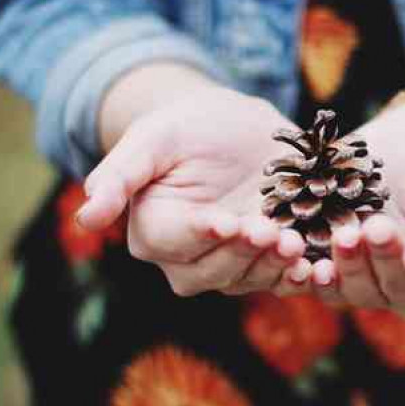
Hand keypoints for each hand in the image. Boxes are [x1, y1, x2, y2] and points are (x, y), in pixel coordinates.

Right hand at [76, 66, 311, 296]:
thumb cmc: (187, 126)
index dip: (200, 235)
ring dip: (274, 266)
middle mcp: (186, 257)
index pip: (171, 242)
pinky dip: (299, 278)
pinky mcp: (265, 262)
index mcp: (153, 228)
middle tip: (273, 231)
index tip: (227, 222)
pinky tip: (319, 269)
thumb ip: (120, 175)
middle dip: (243, 253)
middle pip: (210, 271)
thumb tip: (85, 216)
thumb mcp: (154, 137)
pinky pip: (280, 280)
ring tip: (298, 243)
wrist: (236, 126)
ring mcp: (229, 263)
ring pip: (247, 279)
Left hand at [311, 98, 404, 316]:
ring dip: (346, 269)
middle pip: (397, 290)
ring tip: (343, 236)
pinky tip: (300, 250)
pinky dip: (307, 270)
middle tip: (375, 227)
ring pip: (356, 290)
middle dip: (385, 261)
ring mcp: (370, 273)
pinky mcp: (333, 257)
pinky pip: (318, 277)